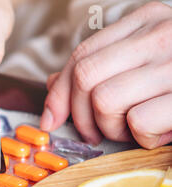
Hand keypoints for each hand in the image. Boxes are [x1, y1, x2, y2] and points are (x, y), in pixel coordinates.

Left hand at [41, 2, 171, 148]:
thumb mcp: (145, 62)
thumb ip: (102, 67)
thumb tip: (51, 84)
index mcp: (147, 21)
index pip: (81, 56)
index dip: (59, 94)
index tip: (52, 120)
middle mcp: (162, 35)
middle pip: (86, 78)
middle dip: (82, 115)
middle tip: (98, 132)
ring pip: (105, 101)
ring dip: (113, 128)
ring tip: (135, 129)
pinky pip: (139, 122)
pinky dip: (142, 138)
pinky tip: (160, 133)